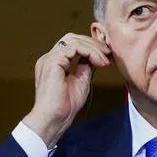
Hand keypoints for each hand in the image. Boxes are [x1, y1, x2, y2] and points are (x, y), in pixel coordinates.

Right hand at [21, 33, 111, 147]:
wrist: (55, 118)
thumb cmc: (65, 106)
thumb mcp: (81, 81)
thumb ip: (85, 67)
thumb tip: (94, 57)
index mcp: (54, 63)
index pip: (72, 44)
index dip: (91, 46)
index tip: (106, 56)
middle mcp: (49, 58)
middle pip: (73, 38)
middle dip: (93, 43)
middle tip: (108, 53)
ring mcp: (49, 58)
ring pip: (74, 40)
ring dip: (93, 48)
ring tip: (104, 60)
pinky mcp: (52, 61)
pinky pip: (74, 47)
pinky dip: (89, 52)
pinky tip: (98, 62)